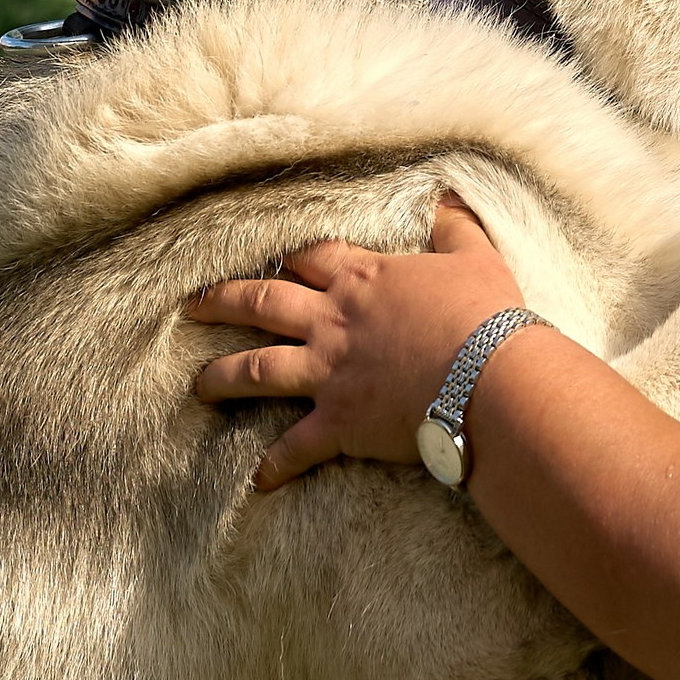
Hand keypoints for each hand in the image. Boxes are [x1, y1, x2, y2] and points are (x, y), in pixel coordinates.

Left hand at [190, 199, 524, 488]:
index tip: (263, 254)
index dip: (285, 255)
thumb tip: (445, 198)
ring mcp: (329, 373)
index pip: (310, 257)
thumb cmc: (485, 316)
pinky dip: (274, 465)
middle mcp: (333, 322)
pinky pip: (295, 446)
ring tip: (198, 387)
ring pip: (256, 369)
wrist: (487, 377)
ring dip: (221, 378)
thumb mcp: (475, 258)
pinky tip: (257, 480)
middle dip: (223, 302)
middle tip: (193, 305)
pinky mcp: (338, 422)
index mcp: (363, 280)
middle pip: (263, 303)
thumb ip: (455, 227)